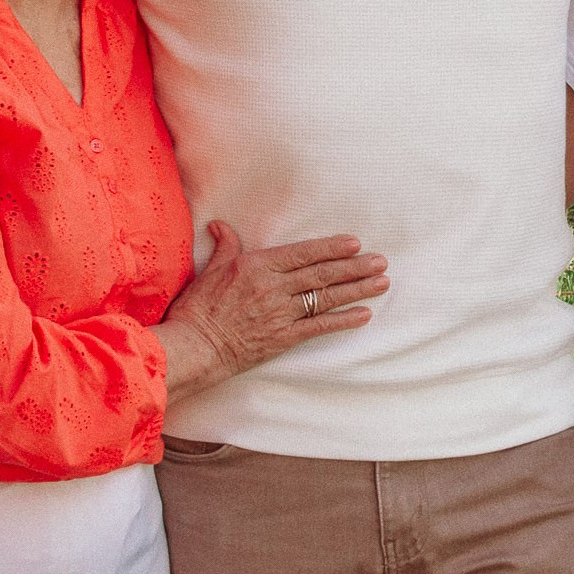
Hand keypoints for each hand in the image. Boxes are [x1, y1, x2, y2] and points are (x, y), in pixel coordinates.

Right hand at [155, 222, 389, 399]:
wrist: (192, 348)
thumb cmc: (197, 309)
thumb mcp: (211, 270)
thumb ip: (226, 246)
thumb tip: (221, 224)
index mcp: (258, 266)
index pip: (303, 253)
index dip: (331, 247)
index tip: (355, 243)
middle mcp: (273, 287)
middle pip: (322, 274)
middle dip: (355, 267)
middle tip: (381, 261)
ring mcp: (280, 313)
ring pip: (325, 298)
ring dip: (357, 290)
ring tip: (381, 283)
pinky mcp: (282, 338)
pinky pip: (318, 327)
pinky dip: (343, 321)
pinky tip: (363, 314)